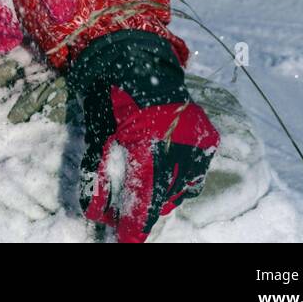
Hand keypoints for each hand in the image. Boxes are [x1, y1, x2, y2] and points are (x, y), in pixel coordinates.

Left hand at [67, 29, 220, 242]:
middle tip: (129, 213)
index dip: (136, 224)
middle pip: (165, 196)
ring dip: (164, 194)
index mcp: (149, 142)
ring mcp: (198, 141)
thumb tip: (94, 213)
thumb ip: (97, 174)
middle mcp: (180, 143)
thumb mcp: (99, 134)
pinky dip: (180, 177)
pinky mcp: (208, 137)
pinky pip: (196, 172)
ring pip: (183, 188)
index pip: (146, 197)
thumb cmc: (112, 96)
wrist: (137, 60)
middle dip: (146, 208)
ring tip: (146, 186)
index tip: (127, 241)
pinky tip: (164, 169)